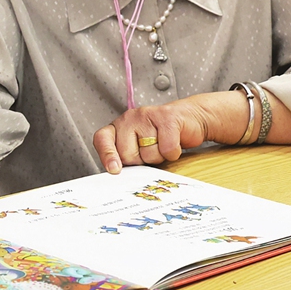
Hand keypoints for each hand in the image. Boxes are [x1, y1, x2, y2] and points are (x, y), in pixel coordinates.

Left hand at [93, 96, 222, 173]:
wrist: (188, 118)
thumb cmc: (161, 136)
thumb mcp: (139, 147)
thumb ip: (126, 158)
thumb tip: (117, 174)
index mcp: (118, 127)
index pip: (102, 139)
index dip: (106, 155)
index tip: (114, 169)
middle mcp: (129, 118)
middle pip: (127, 154)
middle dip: (142, 160)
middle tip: (152, 150)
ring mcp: (146, 115)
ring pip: (148, 154)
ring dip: (159, 156)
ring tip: (163, 144)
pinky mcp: (166, 117)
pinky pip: (167, 148)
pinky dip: (173, 152)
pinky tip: (174, 141)